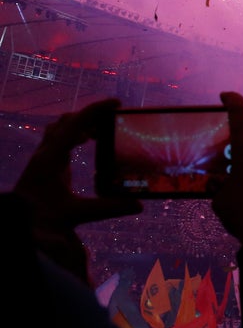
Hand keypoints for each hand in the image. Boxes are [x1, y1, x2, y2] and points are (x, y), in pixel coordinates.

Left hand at [14, 98, 142, 281]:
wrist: (19, 223)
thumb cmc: (43, 218)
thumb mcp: (77, 213)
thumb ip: (109, 208)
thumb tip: (138, 204)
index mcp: (52, 157)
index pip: (75, 123)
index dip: (96, 110)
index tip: (117, 104)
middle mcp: (45, 152)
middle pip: (67, 121)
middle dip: (90, 117)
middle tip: (111, 123)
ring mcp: (42, 156)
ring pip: (60, 128)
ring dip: (80, 125)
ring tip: (100, 134)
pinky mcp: (43, 163)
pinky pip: (59, 138)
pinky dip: (75, 135)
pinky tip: (86, 146)